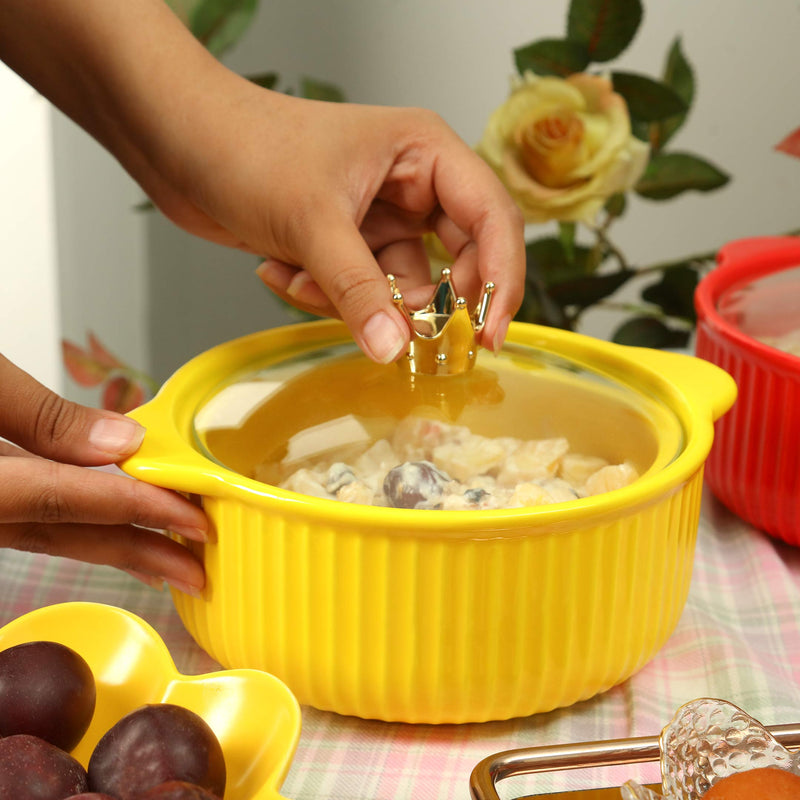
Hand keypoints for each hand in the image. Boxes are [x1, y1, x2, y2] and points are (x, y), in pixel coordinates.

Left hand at [0, 0, 524, 363]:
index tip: (491, 333)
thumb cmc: (245, 146)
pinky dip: (324, 295)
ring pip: (400, 286)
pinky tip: (280, 268)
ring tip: (300, 275)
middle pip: (456, 259)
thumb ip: (359, 290)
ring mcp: (379, 218)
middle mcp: (412, 186)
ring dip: (353, 298)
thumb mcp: (312, 221)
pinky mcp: (347, 244)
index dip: (502, 277)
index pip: (492, 217)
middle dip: (425, 301)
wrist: (176, 142)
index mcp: (424, 153)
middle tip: (415, 341)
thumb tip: (397, 349)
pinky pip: (361, 292)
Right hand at [0, 354, 207, 593]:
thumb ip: (41, 415)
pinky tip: (108, 531)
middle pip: (62, 535)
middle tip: (198, 573)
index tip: (195, 522)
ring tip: (168, 563)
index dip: (136, 510)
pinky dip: (77, 525)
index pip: (64, 500)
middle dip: (137, 553)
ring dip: (112, 546)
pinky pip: (32, 520)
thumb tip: (124, 441)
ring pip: (48, 533)